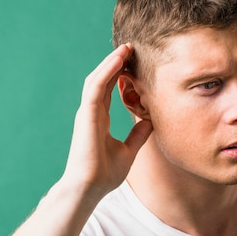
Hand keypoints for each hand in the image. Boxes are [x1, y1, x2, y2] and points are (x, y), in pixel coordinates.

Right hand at [62, 44, 151, 195]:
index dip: (120, 75)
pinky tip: (119, 60)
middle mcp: (93, 112)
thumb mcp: (129, 150)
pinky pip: (96, 86)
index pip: (110, 90)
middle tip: (132, 48)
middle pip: (104, 79)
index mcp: (100, 119)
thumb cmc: (105, 174)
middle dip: (117, 63)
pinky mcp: (86, 114)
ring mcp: (88, 112)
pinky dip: (107, 71)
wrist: (90, 187)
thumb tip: (150, 121)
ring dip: (112, 62)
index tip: (134, 63)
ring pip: (98, 78)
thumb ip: (138, 135)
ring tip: (127, 48)